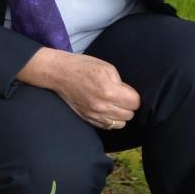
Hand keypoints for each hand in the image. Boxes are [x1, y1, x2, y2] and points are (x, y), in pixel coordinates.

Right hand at [19, 47, 139, 130]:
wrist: (59, 74)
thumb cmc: (83, 67)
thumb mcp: (107, 68)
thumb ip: (121, 83)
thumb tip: (128, 95)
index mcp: (109, 91)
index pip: (135, 103)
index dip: (134, 96)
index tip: (128, 92)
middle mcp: (102, 106)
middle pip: (129, 115)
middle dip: (128, 106)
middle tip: (121, 97)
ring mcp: (94, 115)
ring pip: (120, 124)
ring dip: (120, 115)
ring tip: (115, 105)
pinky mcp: (88, 119)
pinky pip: (107, 126)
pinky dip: (110, 120)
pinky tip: (106, 110)